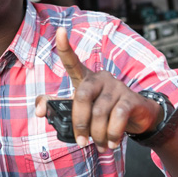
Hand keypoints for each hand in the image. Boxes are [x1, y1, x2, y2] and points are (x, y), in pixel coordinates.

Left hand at [35, 27, 162, 151]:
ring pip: (99, 113)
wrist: (138, 116)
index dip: (65, 47)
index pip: (72, 61)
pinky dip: (112, 134)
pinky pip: (117, 118)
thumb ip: (58, 107)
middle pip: (82, 97)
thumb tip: (39, 112)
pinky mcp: (131, 98)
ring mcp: (116, 86)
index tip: (60, 31)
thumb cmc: (103, 110)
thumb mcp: (80, 108)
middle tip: (81, 142)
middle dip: (79, 123)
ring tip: (100, 145)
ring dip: (97, 134)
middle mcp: (100, 78)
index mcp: (85, 79)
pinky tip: (111, 142)